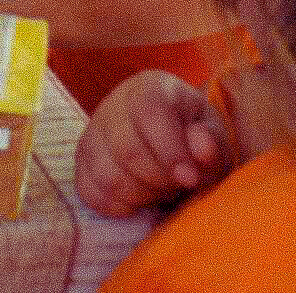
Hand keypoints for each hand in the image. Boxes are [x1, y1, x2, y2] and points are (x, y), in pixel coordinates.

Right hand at [76, 71, 231, 217]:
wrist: (171, 139)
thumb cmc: (196, 138)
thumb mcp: (214, 136)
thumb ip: (212, 143)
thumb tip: (202, 150)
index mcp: (151, 88)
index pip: (149, 113)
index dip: (169, 150)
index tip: (189, 179)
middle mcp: (114, 104)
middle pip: (127, 150)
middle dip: (159, 180)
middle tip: (177, 185)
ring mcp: (92, 131)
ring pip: (106, 175)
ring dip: (139, 195)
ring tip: (159, 190)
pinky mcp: (81, 159)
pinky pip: (89, 191)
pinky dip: (116, 206)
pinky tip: (137, 201)